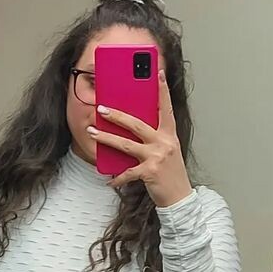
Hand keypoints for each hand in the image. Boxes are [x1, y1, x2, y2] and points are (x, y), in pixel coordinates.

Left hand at [87, 69, 192, 207]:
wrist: (180, 198)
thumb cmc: (171, 173)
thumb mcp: (166, 151)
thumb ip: (153, 139)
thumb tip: (131, 128)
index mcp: (169, 135)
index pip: (166, 108)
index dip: (162, 90)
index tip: (159, 73)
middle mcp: (164, 143)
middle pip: (137, 124)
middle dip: (117, 116)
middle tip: (101, 108)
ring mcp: (157, 157)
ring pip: (126, 145)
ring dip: (106, 138)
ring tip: (92, 132)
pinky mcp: (150, 172)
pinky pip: (127, 173)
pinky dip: (116, 177)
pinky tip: (108, 180)